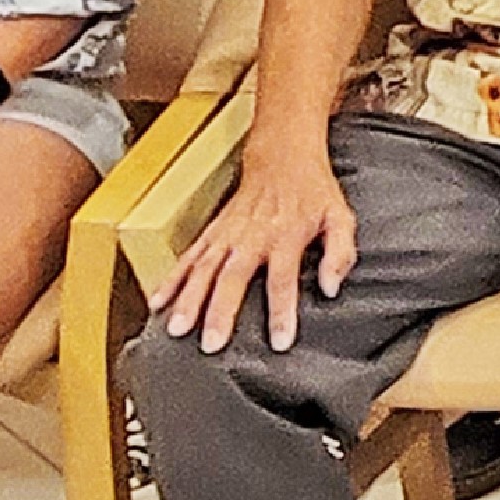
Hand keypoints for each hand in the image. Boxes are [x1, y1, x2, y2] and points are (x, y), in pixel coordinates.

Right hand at [161, 137, 360, 350]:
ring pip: (204, 268)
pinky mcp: (213, 231)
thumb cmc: (313, 192)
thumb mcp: (340, 217)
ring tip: (176, 328)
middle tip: (211, 343)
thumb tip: (331, 286)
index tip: (279, 341)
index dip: (281, 311)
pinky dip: (172, 279)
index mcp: (287, 236)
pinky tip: (158, 301)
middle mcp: (253, 236)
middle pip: (233, 277)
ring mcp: (228, 234)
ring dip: (188, 299)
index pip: (283, 280)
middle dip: (220, 311)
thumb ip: (340, 253)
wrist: (283, 157)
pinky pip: (189, 256)